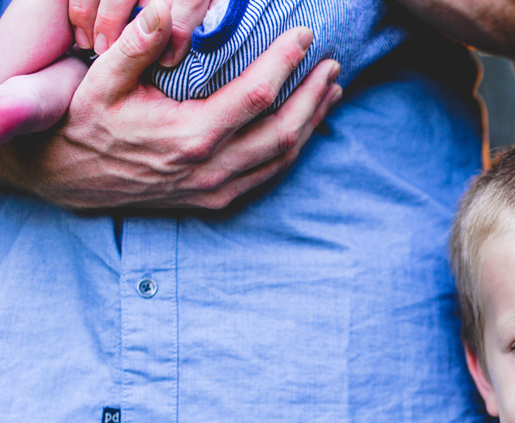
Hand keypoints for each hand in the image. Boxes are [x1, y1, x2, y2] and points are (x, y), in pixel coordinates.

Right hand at [1, 0, 341, 209]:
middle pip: (285, 130)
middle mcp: (212, 167)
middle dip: (314, 94)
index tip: (305, 35)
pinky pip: (270, 172)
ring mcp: (218, 188)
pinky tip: (306, 122)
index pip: (257, 96)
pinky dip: (294, 146)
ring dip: (312, 121)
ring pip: (284, 156)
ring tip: (331, 89)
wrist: (69, 179)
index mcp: (190, 135)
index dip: (285, 62)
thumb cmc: (86, 123)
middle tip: (332, 64)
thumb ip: (134, 46)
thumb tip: (165, 10)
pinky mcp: (219, 199)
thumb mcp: (100, 81)